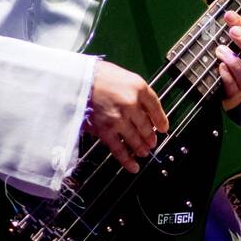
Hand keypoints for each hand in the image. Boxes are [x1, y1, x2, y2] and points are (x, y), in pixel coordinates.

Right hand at [83, 59, 169, 173]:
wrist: (76, 80)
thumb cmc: (98, 75)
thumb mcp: (124, 76)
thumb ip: (136, 91)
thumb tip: (144, 108)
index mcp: (139, 87)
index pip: (155, 107)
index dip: (161, 120)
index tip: (164, 128)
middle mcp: (132, 104)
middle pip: (146, 125)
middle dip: (151, 136)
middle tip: (153, 142)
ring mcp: (119, 118)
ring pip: (135, 138)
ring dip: (141, 148)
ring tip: (144, 152)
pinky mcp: (105, 130)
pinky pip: (119, 148)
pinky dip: (127, 159)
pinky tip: (133, 166)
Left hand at [215, 10, 240, 109]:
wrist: (237, 103)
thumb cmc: (237, 75)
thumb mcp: (240, 56)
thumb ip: (236, 39)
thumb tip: (228, 16)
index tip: (230, 16)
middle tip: (232, 30)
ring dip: (232, 59)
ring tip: (219, 50)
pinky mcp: (236, 96)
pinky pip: (233, 86)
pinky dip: (226, 76)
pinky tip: (220, 68)